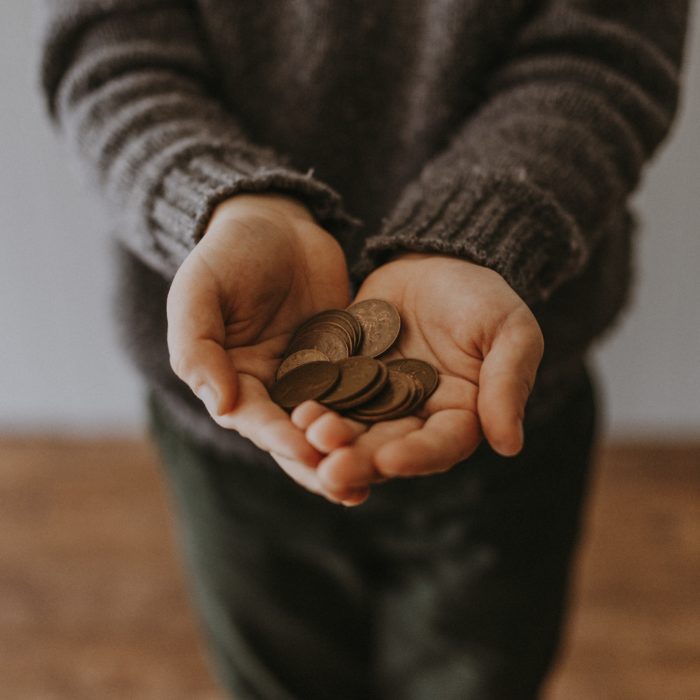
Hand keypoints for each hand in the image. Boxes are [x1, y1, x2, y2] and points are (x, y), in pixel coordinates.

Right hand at [166, 193, 352, 497]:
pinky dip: (375, 414)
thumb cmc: (228, 254)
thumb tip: (222, 406)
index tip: (305, 451)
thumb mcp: (199, 291)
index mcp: (232, 380)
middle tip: (349, 487)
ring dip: (350, 450)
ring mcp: (312, 377)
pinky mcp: (346, 361)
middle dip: (319, 461)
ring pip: (331, 423)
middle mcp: (272, 388)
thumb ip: (198, 347)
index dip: (278, 437)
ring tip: (377, 476)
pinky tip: (402, 432)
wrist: (275, 222)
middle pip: (295, 435)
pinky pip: (360, 390)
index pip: (254, 419)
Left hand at [294, 253, 543, 501]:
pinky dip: (312, 404)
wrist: (433, 262)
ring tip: (307, 436)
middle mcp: (414, 417)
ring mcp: (375, 399)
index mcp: (459, 415)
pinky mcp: (344, 377)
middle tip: (332, 470)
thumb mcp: (510, 330)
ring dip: (329, 439)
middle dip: (360, 459)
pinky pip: (326, 394)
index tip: (390, 460)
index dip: (416, 457)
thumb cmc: (481, 296)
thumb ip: (507, 383)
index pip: (440, 445)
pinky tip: (293, 410)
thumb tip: (509, 445)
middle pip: (387, 447)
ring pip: (351, 428)